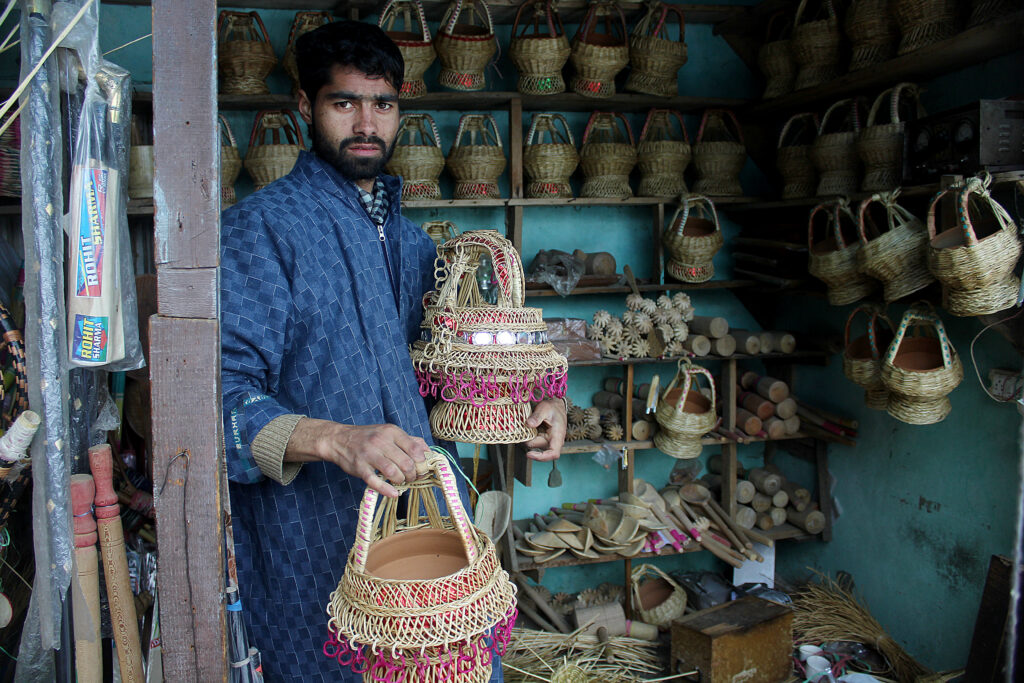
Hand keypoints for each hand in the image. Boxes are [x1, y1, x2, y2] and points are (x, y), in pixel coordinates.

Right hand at [285, 418, 428, 496]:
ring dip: (401, 481)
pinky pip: (375, 482)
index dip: (422, 463)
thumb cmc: (368, 437)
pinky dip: (387, 490)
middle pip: (406, 463)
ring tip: (401, 482)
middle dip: (413, 475)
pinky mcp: (360, 467)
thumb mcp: (389, 432)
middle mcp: (381, 441)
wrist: (339, 439)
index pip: (415, 449)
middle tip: (412, 478)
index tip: (422, 469)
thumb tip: (429, 452)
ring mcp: (369, 454)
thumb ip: (409, 440)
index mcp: (392, 431)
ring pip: (393, 472)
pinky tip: (394, 494)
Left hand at [523, 398, 565, 461]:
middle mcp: (553, 442)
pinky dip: (528, 436)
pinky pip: (533, 441)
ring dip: (527, 437)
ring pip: (533, 444)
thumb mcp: (545, 409)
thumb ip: (537, 416)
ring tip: (527, 424)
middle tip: (522, 427)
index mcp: (557, 436)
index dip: (541, 457)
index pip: (553, 453)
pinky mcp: (542, 440)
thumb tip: (528, 424)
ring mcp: (548, 442)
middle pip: (537, 447)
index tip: (529, 454)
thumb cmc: (552, 408)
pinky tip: (528, 427)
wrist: (556, 407)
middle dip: (528, 439)